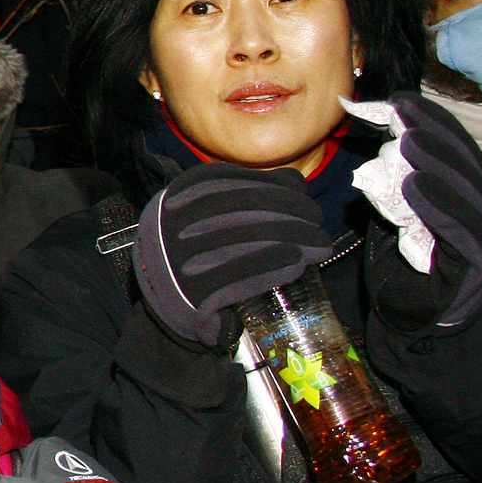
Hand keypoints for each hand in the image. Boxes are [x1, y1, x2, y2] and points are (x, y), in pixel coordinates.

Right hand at [135, 164, 333, 348]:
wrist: (162, 302)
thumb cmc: (193, 251)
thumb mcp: (201, 215)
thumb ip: (240, 195)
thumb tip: (295, 181)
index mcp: (172, 200)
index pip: (223, 180)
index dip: (267, 183)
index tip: (300, 191)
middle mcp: (169, 226)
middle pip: (238, 209)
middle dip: (288, 211)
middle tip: (317, 221)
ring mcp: (178, 261)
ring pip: (244, 242)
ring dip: (291, 240)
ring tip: (318, 245)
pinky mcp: (194, 295)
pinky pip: (241, 277)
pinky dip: (274, 268)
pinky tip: (297, 264)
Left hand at [374, 92, 481, 329]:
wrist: (414, 324)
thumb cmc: (403, 268)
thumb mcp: (394, 216)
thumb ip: (391, 184)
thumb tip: (379, 143)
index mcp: (469, 196)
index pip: (456, 150)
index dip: (432, 123)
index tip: (401, 102)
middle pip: (465, 166)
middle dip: (434, 136)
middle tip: (404, 117)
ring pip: (466, 193)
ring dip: (435, 163)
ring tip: (408, 142)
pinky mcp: (475, 265)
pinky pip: (459, 230)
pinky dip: (437, 204)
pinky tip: (414, 185)